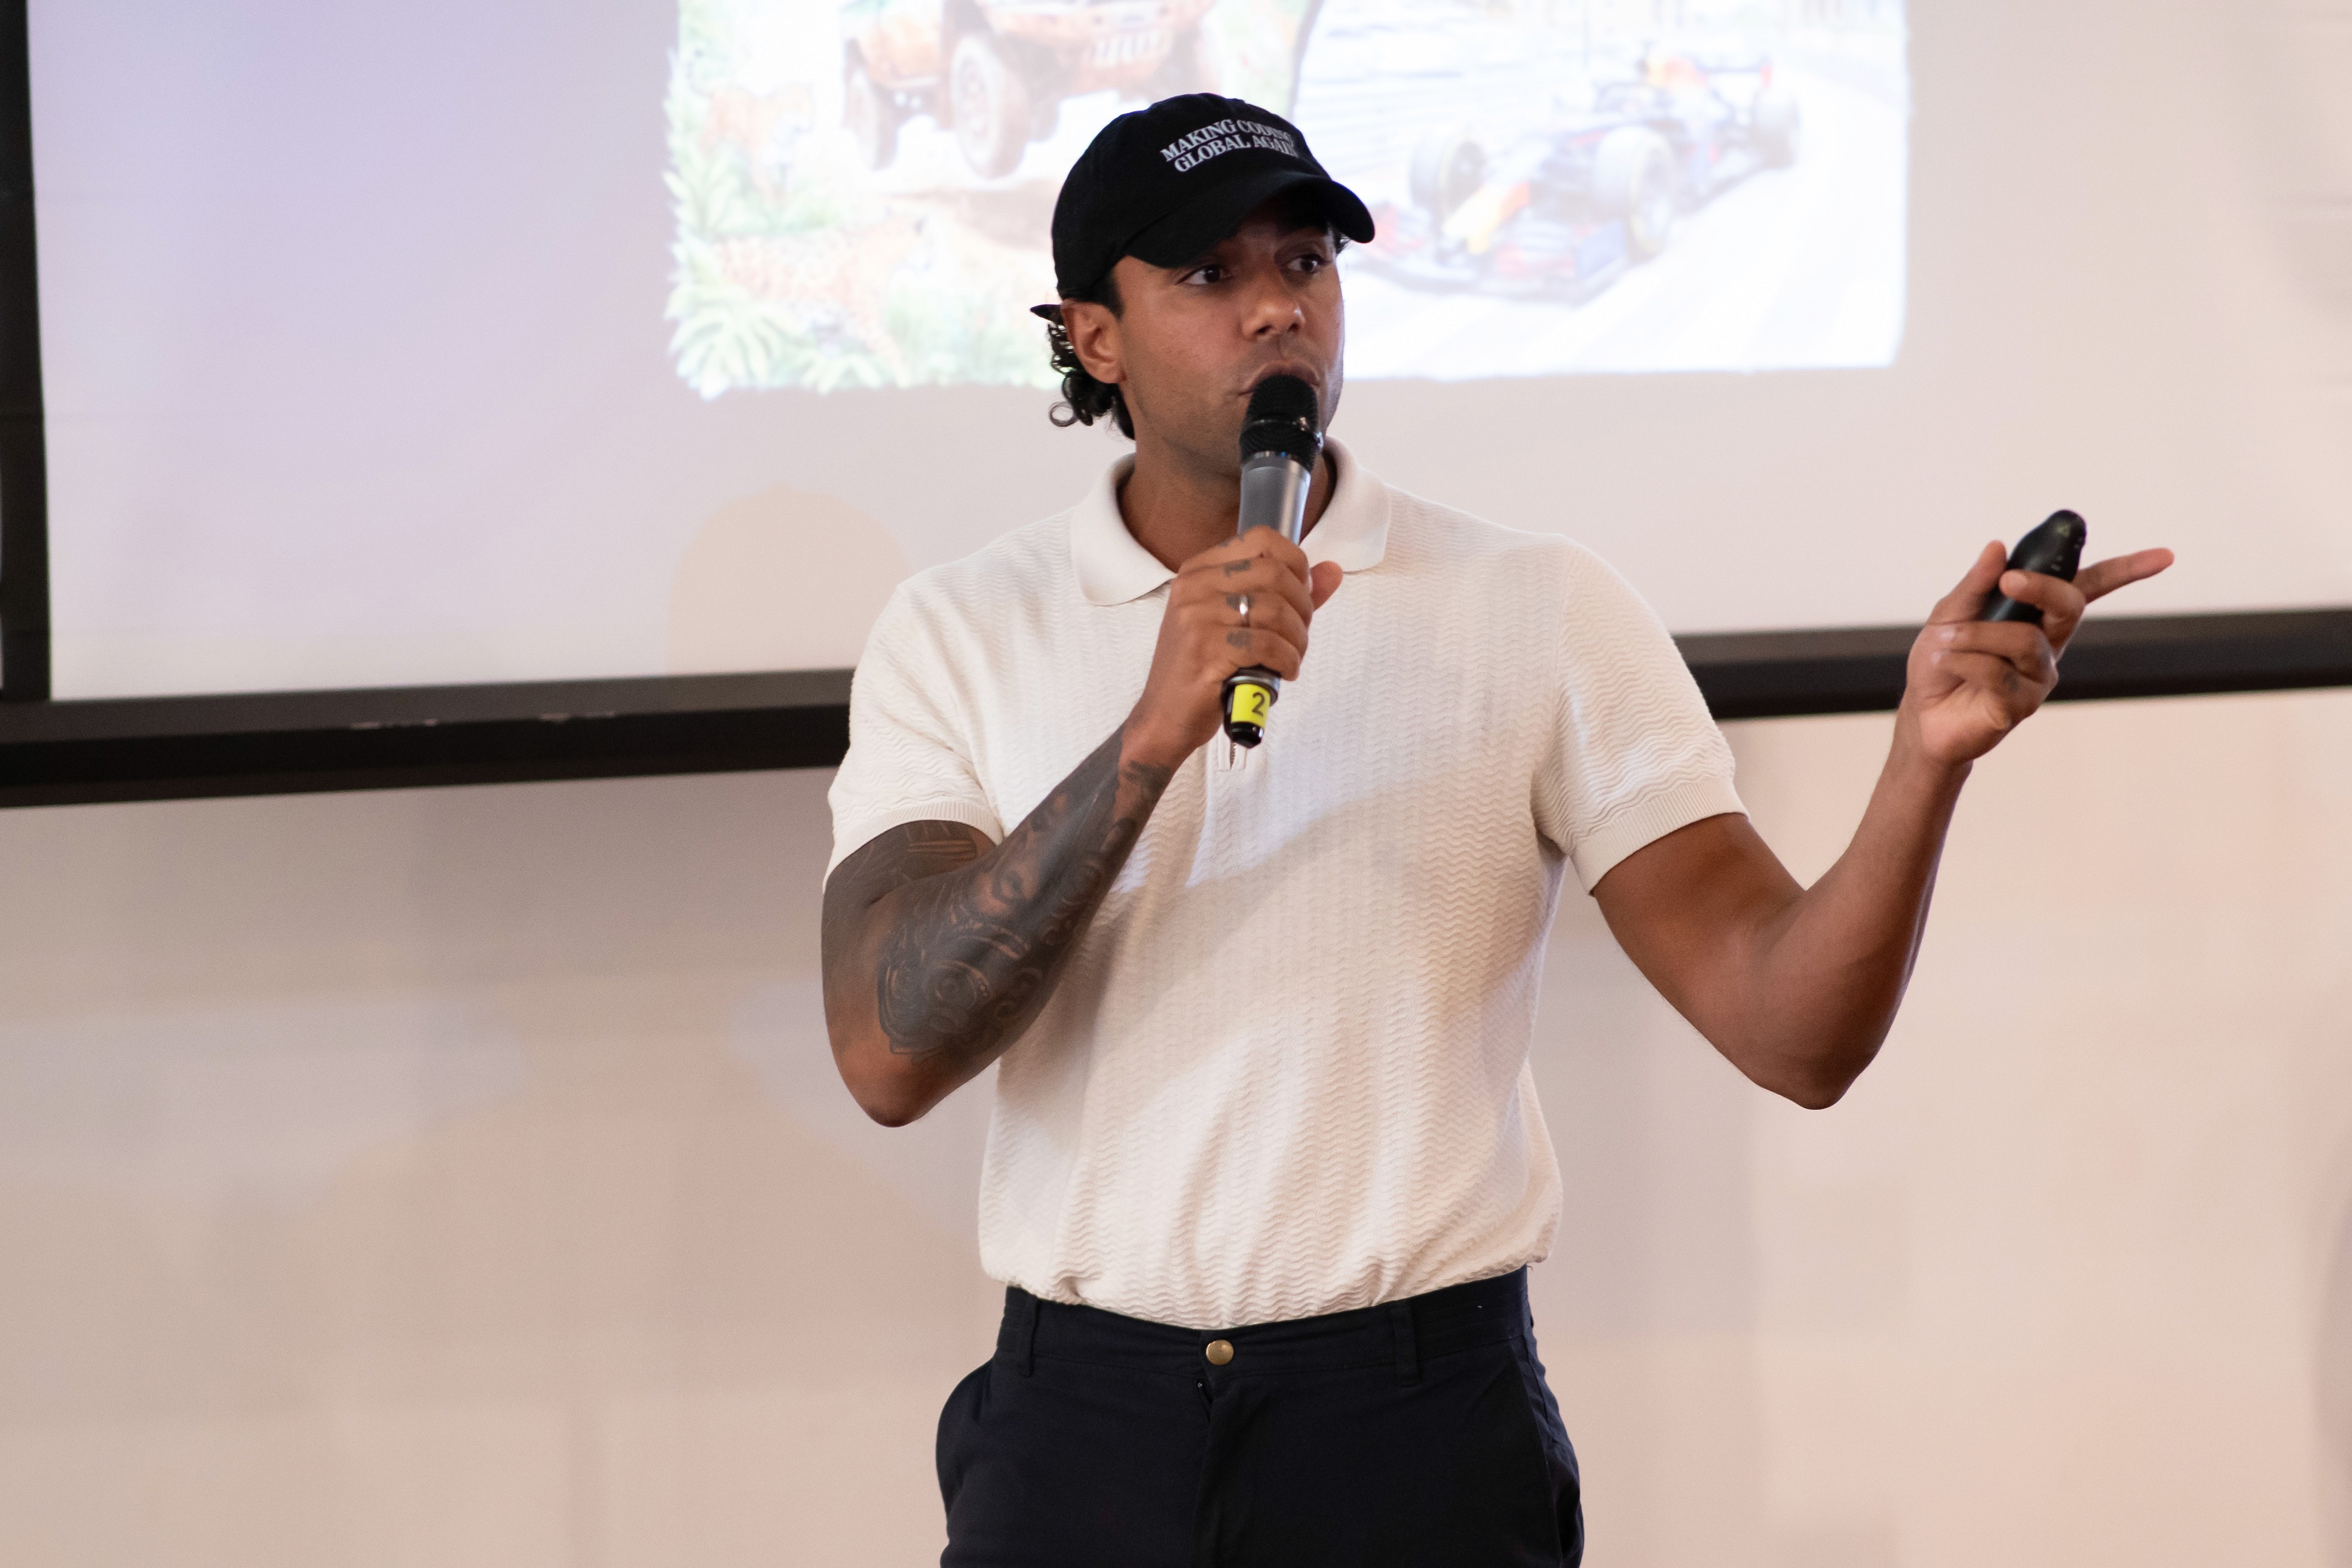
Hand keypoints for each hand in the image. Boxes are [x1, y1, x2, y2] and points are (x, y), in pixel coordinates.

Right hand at [1126, 531, 1344, 769]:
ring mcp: (1196, 616)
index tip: (1301, 595)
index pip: (1262, 539)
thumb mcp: (1241, 622)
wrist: (1165, 716)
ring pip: (1274, 609)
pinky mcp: (1205, 650)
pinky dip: (1286, 660)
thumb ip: (1287, 594)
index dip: (1296, 563)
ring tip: (1291, 658)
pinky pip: (1267, 644)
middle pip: (1275, 573)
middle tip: (1299, 636)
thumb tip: (1333, 571)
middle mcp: (1194, 586)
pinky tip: (1283, 672)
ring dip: (1297, 639)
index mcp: (1200, 570)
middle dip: (1302, 607)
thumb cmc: (1204, 669)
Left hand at [1900, 539, 2174, 767]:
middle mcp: (2048, 645)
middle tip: (2008, 581)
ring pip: (2024, 640)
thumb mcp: (1950, 615)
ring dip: (1978, 635)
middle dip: (2041, 587)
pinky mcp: (2022, 705)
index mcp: (2037, 617)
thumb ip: (1975, 584)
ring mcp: (2039, 676)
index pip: (2088, 588)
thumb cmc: (1939, 663)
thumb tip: (1998, 547)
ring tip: (1945, 641)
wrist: (1921, 717)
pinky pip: (1999, 672)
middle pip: (2070, 606)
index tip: (2164, 557)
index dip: (2126, 572)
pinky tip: (1946, 663)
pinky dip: (1965, 661)